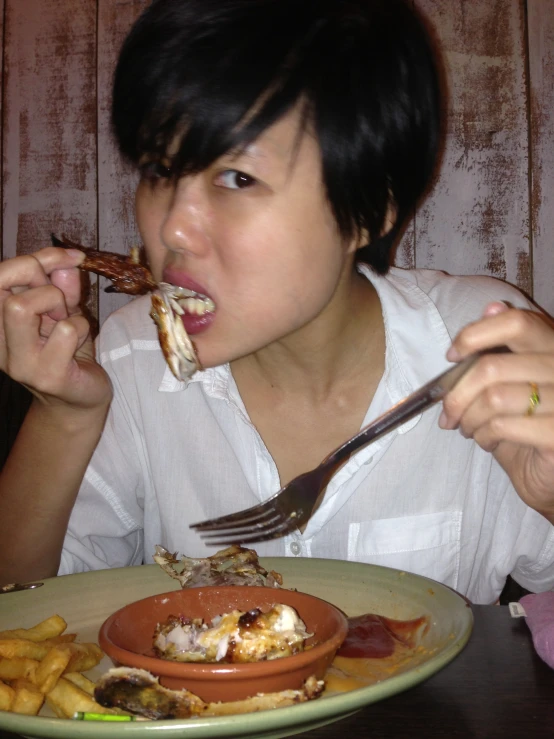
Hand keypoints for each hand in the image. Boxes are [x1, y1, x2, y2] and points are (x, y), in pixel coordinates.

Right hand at [0, 247, 111, 411]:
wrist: (80, 399)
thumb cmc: (69, 351)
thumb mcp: (64, 311)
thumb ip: (61, 286)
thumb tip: (66, 262)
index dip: (37, 258)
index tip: (71, 258)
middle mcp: (0, 342)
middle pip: (3, 289)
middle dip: (44, 284)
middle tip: (64, 304)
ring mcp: (19, 362)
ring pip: (22, 307)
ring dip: (58, 306)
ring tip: (66, 323)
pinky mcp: (46, 375)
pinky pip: (64, 331)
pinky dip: (80, 328)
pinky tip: (79, 344)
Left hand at [440, 302, 553, 522]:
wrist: (548, 478)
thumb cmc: (525, 428)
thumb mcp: (509, 384)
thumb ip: (501, 349)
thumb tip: (490, 307)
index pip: (517, 322)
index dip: (475, 335)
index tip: (452, 356)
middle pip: (493, 365)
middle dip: (457, 393)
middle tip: (448, 414)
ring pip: (494, 398)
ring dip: (469, 418)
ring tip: (468, 429)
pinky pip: (503, 425)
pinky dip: (484, 435)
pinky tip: (487, 441)